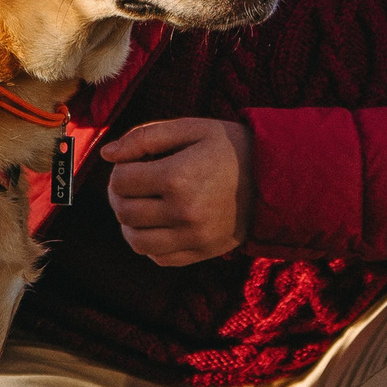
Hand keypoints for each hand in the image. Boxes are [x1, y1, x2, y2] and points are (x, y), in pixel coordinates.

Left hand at [101, 118, 253, 266]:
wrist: (278, 178)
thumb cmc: (231, 147)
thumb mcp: (191, 128)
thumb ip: (145, 137)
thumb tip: (108, 154)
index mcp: (177, 177)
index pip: (121, 181)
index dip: (119, 170)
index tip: (132, 164)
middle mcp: (183, 212)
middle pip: (124, 211)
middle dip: (119, 195)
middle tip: (132, 183)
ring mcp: (193, 237)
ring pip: (136, 241)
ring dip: (129, 223)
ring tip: (140, 206)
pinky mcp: (202, 252)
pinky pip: (159, 258)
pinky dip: (149, 244)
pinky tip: (158, 225)